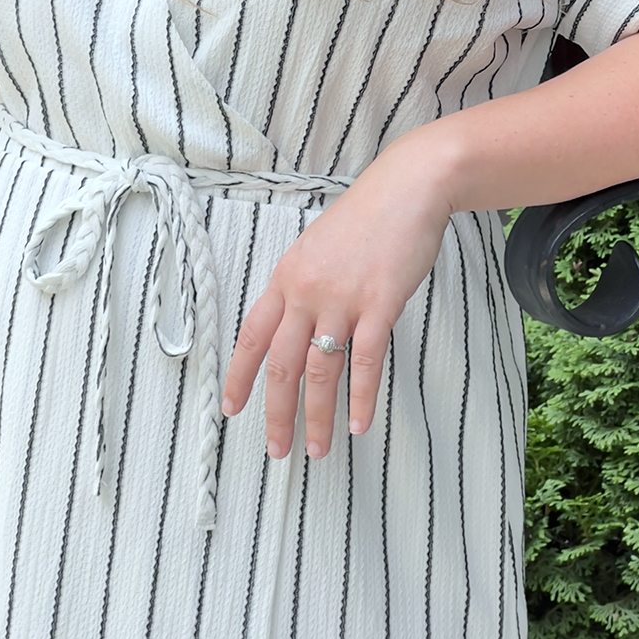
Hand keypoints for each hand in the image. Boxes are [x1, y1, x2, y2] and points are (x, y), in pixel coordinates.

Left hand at [222, 128, 451, 459]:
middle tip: (277, 450)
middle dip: (277, 414)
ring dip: (317, 416)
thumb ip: (303, 284)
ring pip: (319, 371)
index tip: (231, 408)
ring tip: (319, 449)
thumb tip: (297, 323)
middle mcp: (307, 290)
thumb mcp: (317, 246)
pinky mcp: (379, 303)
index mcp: (287, 276)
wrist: (407, 187)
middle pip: (281, 364)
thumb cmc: (367, 215)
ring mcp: (342, 298)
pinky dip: (361, 398)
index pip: (252, 335)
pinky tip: (359, 424)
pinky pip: (365, 361)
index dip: (238, 375)